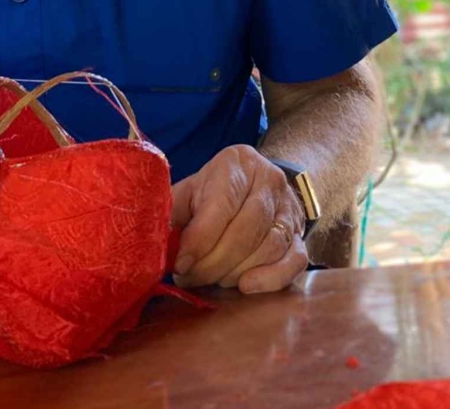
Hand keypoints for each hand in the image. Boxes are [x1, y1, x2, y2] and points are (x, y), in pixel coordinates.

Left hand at [170, 144, 307, 293]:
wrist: (257, 184)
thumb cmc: (213, 192)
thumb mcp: (189, 192)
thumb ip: (170, 213)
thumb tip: (149, 244)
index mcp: (237, 163)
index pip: (222, 206)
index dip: (200, 240)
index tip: (181, 265)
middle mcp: (270, 180)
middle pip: (246, 230)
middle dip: (214, 263)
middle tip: (191, 278)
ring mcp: (290, 207)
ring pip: (268, 248)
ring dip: (235, 273)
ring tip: (212, 279)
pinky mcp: (301, 235)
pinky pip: (295, 261)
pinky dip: (271, 279)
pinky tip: (246, 287)